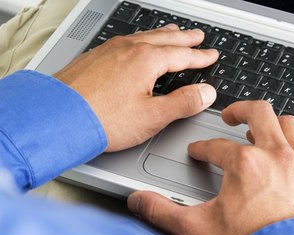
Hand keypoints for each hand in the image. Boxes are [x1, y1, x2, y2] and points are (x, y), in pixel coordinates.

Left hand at [54, 24, 218, 151]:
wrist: (57, 118)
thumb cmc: (102, 119)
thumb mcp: (152, 116)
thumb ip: (183, 103)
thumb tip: (206, 93)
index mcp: (146, 60)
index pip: (182, 55)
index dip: (200, 56)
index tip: (211, 55)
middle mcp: (128, 49)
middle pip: (165, 39)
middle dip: (184, 38)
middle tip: (197, 35)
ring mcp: (109, 50)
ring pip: (144, 36)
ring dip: (162, 34)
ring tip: (172, 31)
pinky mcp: (94, 57)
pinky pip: (125, 41)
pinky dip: (140, 39)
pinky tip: (136, 44)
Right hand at [127, 101, 293, 234]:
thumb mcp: (199, 229)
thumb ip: (164, 211)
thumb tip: (139, 200)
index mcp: (244, 165)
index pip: (215, 147)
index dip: (202, 148)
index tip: (199, 151)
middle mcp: (274, 156)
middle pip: (257, 113)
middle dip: (239, 110)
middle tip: (229, 116)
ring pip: (287, 124)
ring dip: (272, 123)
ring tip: (261, 129)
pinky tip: (290, 151)